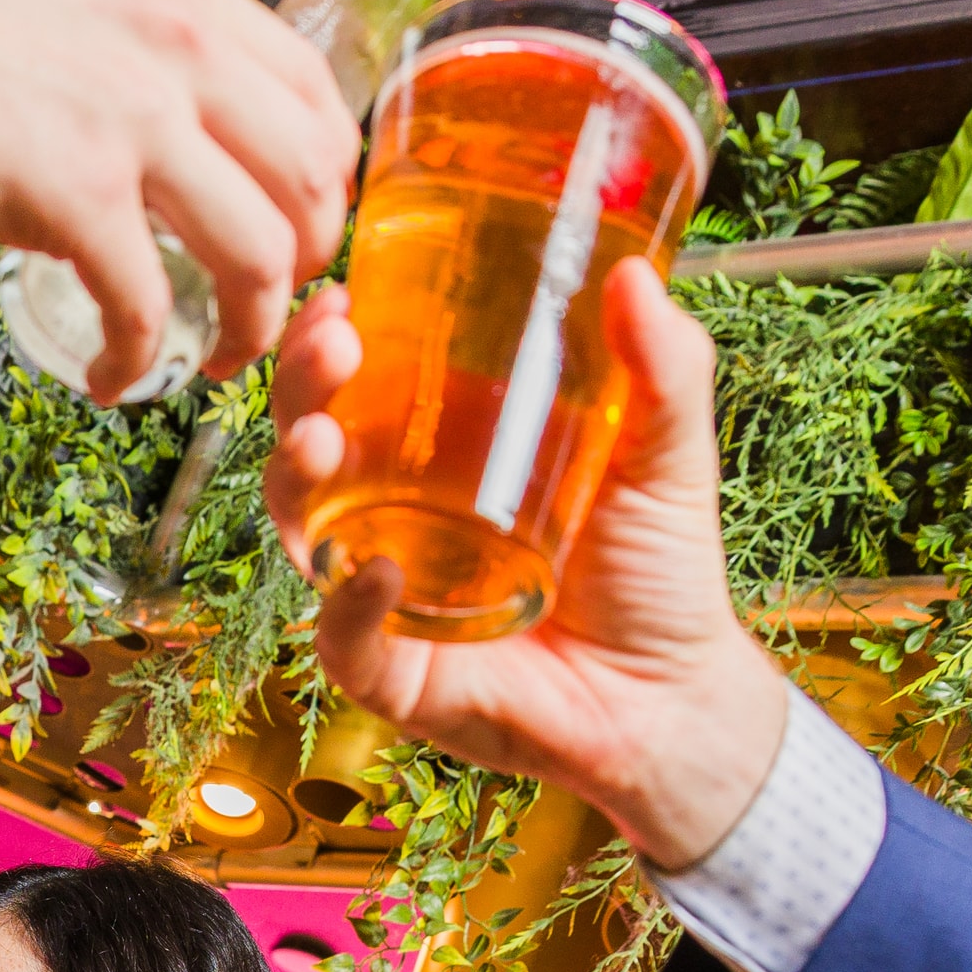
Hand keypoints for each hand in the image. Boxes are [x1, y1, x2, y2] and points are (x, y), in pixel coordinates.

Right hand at [0, 0, 353, 396]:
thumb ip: (120, 48)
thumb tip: (138, 127)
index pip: (312, 90)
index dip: (320, 179)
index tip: (289, 229)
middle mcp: (175, 42)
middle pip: (314, 175)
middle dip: (303, 264)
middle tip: (259, 307)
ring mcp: (131, 116)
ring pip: (263, 252)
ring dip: (249, 329)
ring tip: (208, 356)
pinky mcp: (70, 190)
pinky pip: (153, 307)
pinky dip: (143, 362)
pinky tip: (114, 375)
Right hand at [265, 265, 793, 868]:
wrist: (673, 696)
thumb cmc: (659, 575)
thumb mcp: (664, 454)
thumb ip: (664, 367)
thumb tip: (634, 276)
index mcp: (443, 453)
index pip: (361, 383)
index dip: (332, 338)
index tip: (341, 292)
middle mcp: (398, 517)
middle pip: (314, 442)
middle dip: (302, 389)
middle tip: (333, 346)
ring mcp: (387, 594)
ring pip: (307, 532)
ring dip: (298, 480)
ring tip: (320, 440)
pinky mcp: (396, 673)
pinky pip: (346, 639)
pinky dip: (348, 605)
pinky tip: (374, 572)